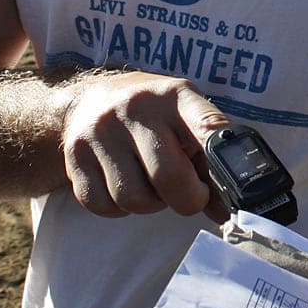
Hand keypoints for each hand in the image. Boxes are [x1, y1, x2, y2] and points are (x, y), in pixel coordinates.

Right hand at [59, 71, 230, 218]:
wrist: (89, 97)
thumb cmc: (152, 114)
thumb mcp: (184, 118)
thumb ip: (208, 160)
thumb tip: (224, 212)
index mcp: (175, 96)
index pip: (208, 128)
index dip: (223, 166)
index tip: (232, 191)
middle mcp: (137, 108)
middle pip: (168, 175)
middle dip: (187, 199)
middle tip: (191, 197)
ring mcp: (102, 130)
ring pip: (134, 197)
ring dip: (151, 204)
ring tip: (153, 184)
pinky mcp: (74, 154)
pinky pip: (103, 205)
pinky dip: (119, 209)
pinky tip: (125, 185)